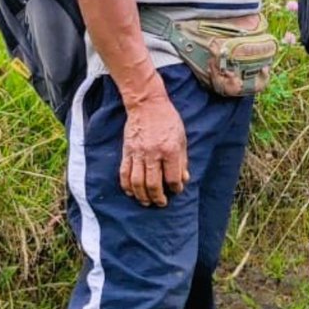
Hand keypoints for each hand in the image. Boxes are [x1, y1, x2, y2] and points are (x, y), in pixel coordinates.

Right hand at [118, 85, 188, 206]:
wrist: (147, 105)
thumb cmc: (167, 120)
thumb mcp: (181, 138)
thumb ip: (182, 160)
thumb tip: (184, 179)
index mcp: (169, 150)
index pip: (172, 178)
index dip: (175, 188)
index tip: (176, 190)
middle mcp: (153, 154)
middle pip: (153, 184)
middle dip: (158, 198)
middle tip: (161, 203)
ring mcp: (138, 153)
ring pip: (137, 182)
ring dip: (142, 196)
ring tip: (146, 202)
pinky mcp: (127, 151)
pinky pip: (124, 173)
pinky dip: (127, 186)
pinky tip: (132, 193)